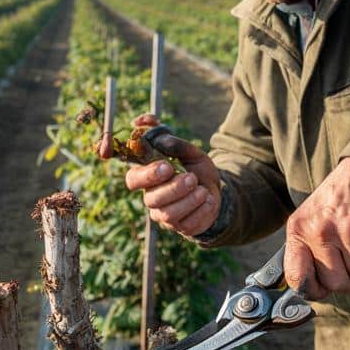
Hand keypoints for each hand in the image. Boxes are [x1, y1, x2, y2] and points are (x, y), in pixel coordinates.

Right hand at [123, 114, 221, 236]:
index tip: (166, 166)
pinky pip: (186, 224)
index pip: (133, 179)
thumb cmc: (196, 169)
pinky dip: (200, 211)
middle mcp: (152, 198)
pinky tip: (208, 200)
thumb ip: (171, 139)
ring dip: (188, 200)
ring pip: (168, 214)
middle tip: (191, 178)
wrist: (216, 191)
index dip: (145, 175)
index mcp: (149, 178)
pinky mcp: (180, 227)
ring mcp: (164, 216)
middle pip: (151, 199)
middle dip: (173, 188)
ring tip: (203, 190)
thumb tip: (144, 121)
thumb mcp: (190, 152)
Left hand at [284, 157, 349, 299]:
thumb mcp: (311, 218)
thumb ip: (306, 250)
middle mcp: (322, 231)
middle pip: (335, 284)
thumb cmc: (339, 198)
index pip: (298, 278)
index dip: (312, 290)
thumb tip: (309, 289)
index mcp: (300, 229)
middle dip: (347, 277)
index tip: (321, 288)